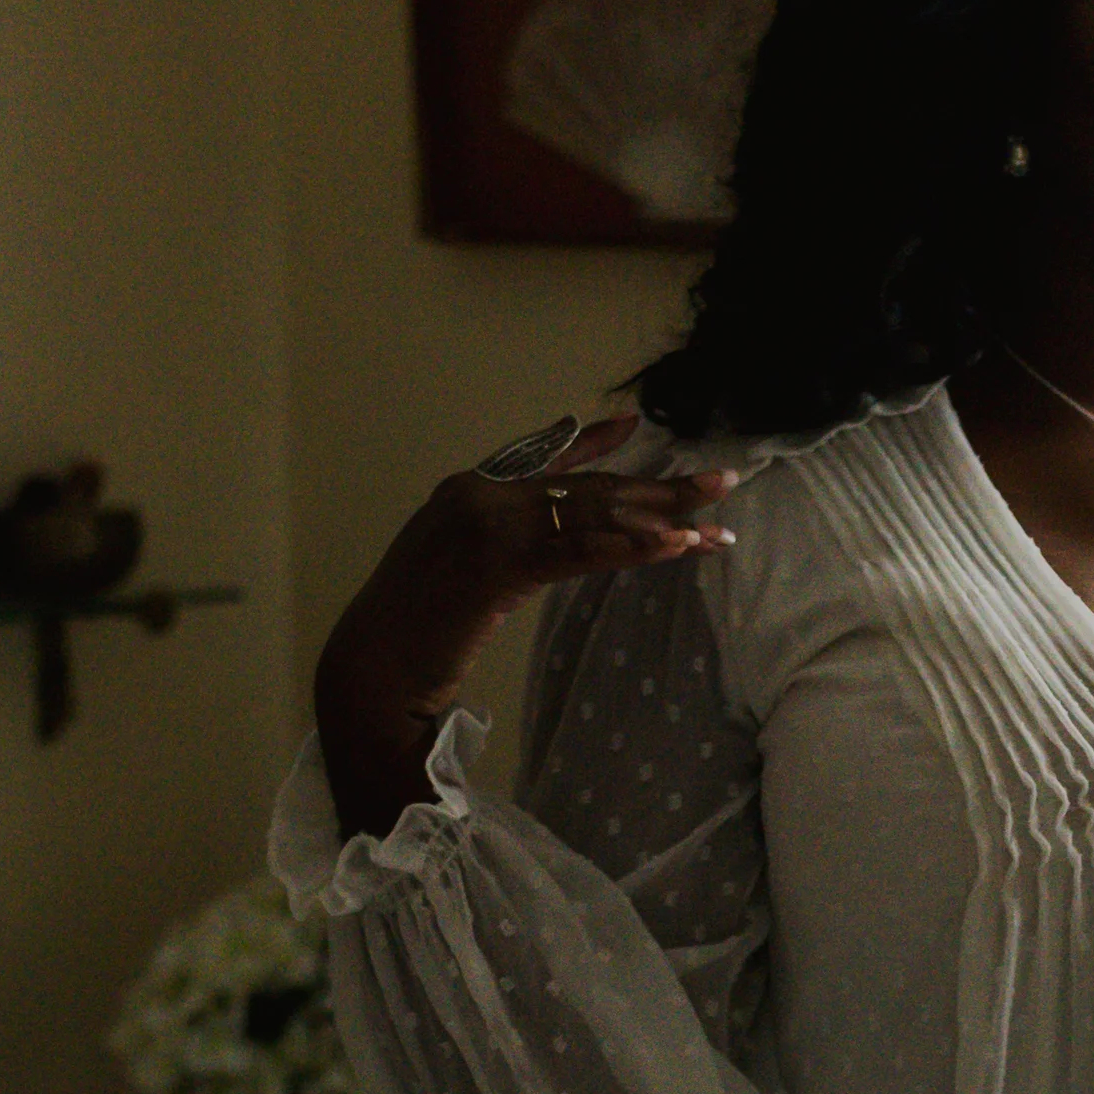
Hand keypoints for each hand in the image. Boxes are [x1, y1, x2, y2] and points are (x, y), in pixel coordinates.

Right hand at [314, 414, 737, 837]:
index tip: (636, 427)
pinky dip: (631, 548)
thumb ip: (502, 545)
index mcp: (467, 490)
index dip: (592, 443)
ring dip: (663, 518)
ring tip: (717, 522)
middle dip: (659, 488)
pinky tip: (673, 547)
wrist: (371, 667)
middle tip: (722, 483)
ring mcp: (488, 525)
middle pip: (586, 486)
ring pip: (592, 514)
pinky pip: (580, 551)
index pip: (543, 457)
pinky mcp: (500, 565)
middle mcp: (479, 494)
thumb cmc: (412, 632)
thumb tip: (548, 544)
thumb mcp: (458, 573)